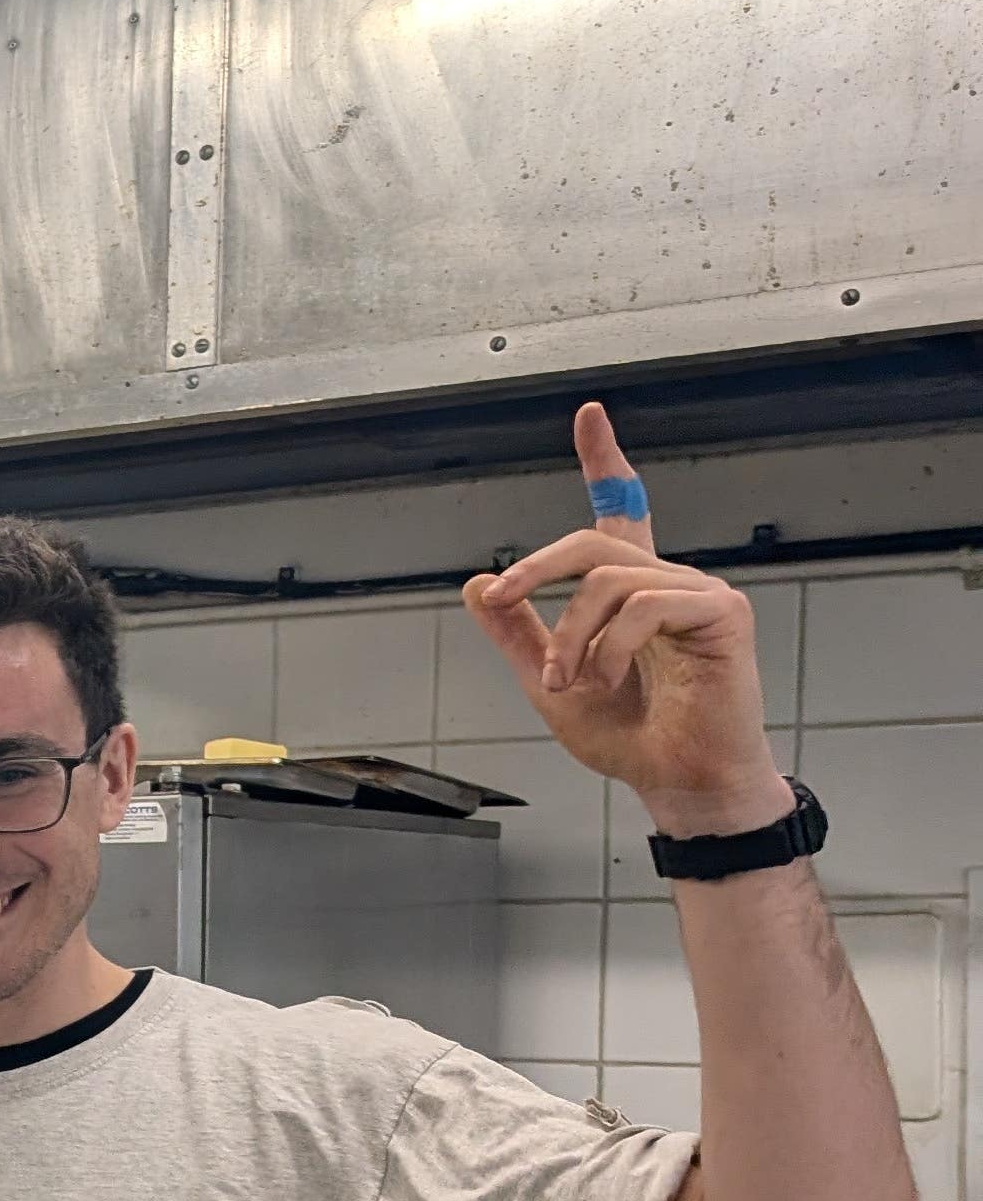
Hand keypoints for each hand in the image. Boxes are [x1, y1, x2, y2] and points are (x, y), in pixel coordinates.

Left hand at [465, 405, 790, 838]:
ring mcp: (699, 593)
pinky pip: (646, 604)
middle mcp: (667, 582)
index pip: (619, 514)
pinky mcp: (724, 613)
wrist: (677, 785)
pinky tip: (608, 679)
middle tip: (503, 599)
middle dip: (535, 568)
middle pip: (591, 541)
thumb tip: (477, 584)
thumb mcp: (548, 683)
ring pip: (609, 578)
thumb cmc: (630, 740)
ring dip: (570, 634)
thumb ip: (517, 634)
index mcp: (630, 594)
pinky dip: (610, 645)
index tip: (590, 415)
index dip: (605, 462)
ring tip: (566, 682)